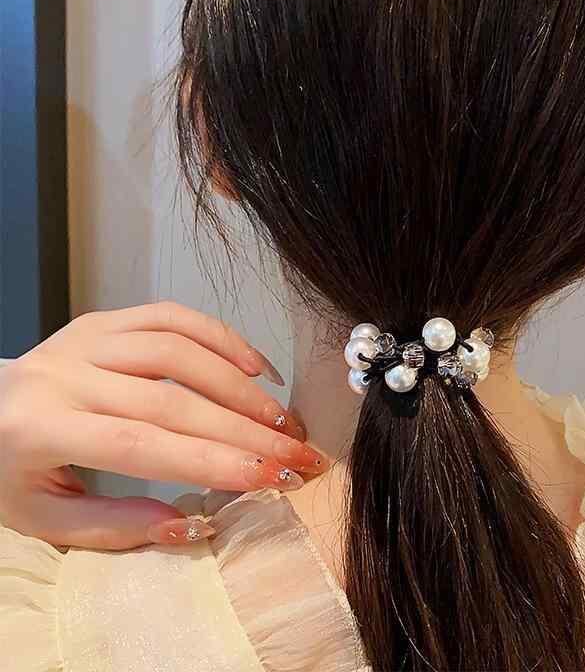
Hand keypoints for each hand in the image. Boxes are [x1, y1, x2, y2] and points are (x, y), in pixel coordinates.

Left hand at [0, 302, 326, 549]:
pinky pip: (172, 317)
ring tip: (281, 418)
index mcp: (40, 428)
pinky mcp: (104, 318)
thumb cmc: (12, 470)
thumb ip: (116, 527)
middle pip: (171, 399)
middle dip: (244, 430)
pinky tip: (255, 368)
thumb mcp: (45, 516)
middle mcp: (63, 373)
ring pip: (178, 350)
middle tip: (297, 453)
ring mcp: (85, 337)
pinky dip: (221, 338)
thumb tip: (195, 523)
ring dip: (239, 386)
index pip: (140, 443)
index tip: (271, 478)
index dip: (210, 461)